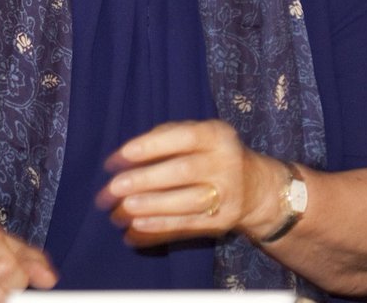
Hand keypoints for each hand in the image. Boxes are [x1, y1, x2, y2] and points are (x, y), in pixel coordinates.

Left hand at [95, 119, 280, 246]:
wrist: (254, 187)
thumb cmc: (211, 155)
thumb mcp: (198, 136)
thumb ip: (164, 139)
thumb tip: (122, 159)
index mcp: (217, 135)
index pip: (184, 137)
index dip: (151, 146)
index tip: (121, 155)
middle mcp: (226, 163)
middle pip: (183, 172)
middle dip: (144, 181)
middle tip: (112, 189)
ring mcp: (227, 195)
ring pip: (186, 203)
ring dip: (149, 208)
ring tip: (119, 212)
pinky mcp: (222, 222)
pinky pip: (187, 227)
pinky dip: (158, 230)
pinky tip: (134, 230)